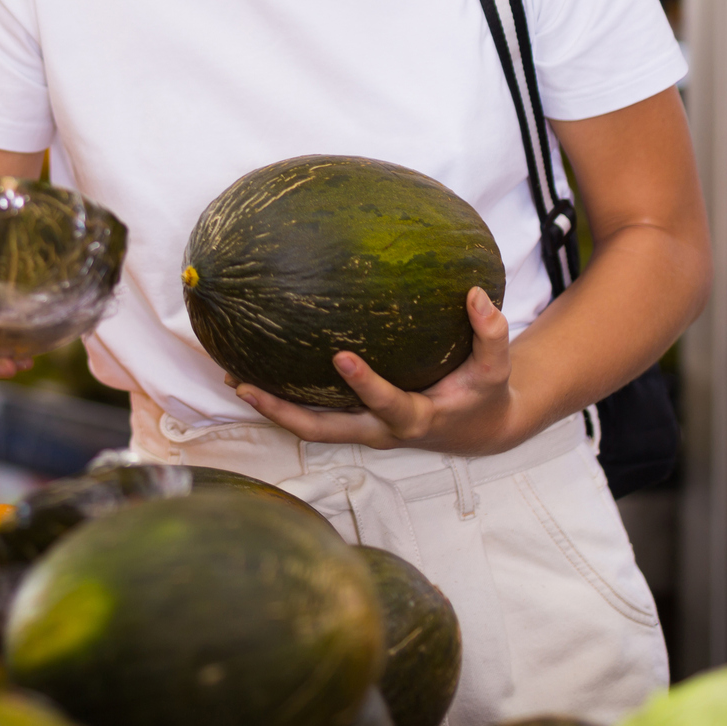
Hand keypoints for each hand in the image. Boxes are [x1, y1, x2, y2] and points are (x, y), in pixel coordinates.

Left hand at [232, 287, 525, 454]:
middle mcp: (380, 431)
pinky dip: (282, 399)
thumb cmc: (481, 394)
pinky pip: (311, 415)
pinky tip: (251, 370)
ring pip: (308, 428)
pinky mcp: (352, 423)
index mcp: (415, 418)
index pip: (386, 404)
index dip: (365, 384)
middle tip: (246, 386)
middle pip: (324, 431)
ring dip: (270, 408)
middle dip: (283, 412)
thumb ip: (490, 334)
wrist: (476, 430)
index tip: (340, 355)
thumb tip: (475, 294)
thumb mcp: (495, 369)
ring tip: (231, 379)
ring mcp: (361, 430)